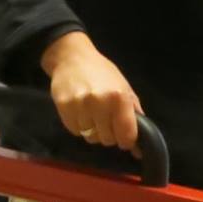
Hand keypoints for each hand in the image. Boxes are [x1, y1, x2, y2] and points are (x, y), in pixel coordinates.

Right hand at [40, 31, 143, 151]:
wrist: (72, 57)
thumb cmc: (101, 71)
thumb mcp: (124, 87)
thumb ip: (133, 112)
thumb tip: (138, 143)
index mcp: (119, 97)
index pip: (126, 134)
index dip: (127, 140)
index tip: (124, 138)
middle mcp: (100, 102)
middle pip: (107, 139)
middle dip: (108, 134)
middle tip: (105, 121)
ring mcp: (80, 105)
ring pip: (89, 137)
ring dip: (92, 130)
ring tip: (91, 114)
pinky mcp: (63, 107)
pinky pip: (75, 131)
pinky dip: (78, 126)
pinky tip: (80, 112)